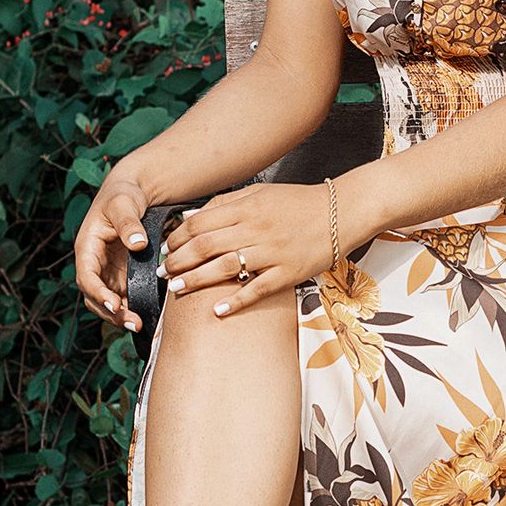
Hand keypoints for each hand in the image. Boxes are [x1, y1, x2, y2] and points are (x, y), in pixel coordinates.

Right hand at [73, 168, 153, 333]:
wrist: (132, 193)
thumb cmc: (123, 196)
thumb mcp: (124, 204)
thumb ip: (129, 223)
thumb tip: (138, 245)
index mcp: (87, 248)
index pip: (86, 277)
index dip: (98, 293)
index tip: (115, 305)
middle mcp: (95, 264)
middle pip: (95, 296)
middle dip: (111, 313)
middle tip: (134, 323)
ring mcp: (108, 271)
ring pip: (108, 301)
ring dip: (120, 316)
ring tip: (140, 325)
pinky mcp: (122, 275)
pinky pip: (124, 297)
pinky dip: (132, 308)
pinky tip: (148, 315)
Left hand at [158, 181, 335, 316]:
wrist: (341, 212)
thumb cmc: (299, 202)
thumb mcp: (261, 194)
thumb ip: (226, 203)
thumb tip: (192, 218)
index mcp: (246, 207)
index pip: (199, 223)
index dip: (177, 238)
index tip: (165, 250)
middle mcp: (255, 229)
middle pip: (205, 246)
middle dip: (178, 261)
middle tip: (163, 273)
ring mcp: (272, 252)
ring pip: (225, 268)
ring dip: (196, 280)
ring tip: (177, 290)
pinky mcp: (288, 273)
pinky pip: (257, 289)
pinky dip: (236, 301)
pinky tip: (218, 312)